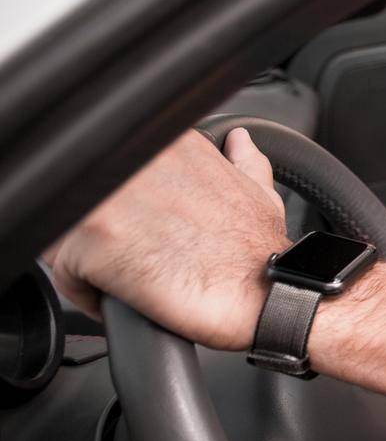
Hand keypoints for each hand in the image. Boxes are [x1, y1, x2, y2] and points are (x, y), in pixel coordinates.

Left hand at [48, 129, 287, 350]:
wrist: (266, 298)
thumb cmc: (261, 254)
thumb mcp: (259, 195)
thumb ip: (243, 162)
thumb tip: (240, 142)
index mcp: (175, 143)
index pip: (115, 168)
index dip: (127, 206)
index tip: (145, 230)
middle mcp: (138, 157)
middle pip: (83, 194)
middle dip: (101, 229)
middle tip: (140, 257)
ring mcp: (111, 193)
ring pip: (65, 229)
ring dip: (88, 259)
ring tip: (132, 278)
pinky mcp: (93, 235)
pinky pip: (64, 270)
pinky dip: (88, 292)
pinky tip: (124, 297)